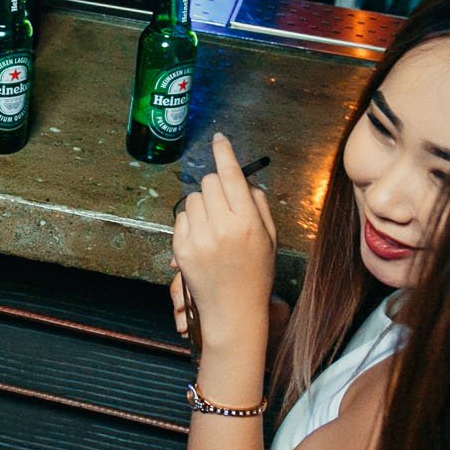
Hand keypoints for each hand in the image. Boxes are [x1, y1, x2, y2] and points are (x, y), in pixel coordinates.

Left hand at [170, 135, 276, 355]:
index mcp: (247, 222)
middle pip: (209, 182)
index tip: (219, 139)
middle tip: (223, 205)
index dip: (224, 152)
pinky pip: (180, 218)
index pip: (231, 175)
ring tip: (213, 227)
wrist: (234, 311)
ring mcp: (199, 239)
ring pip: (192, 199)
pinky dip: (189, 223)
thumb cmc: (256, 273)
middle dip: (215, 187)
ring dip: (202, 205)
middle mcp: (222, 227)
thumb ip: (258, 204)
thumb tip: (243, 180)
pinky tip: (202, 240)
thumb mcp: (269, 238)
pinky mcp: (181, 249)